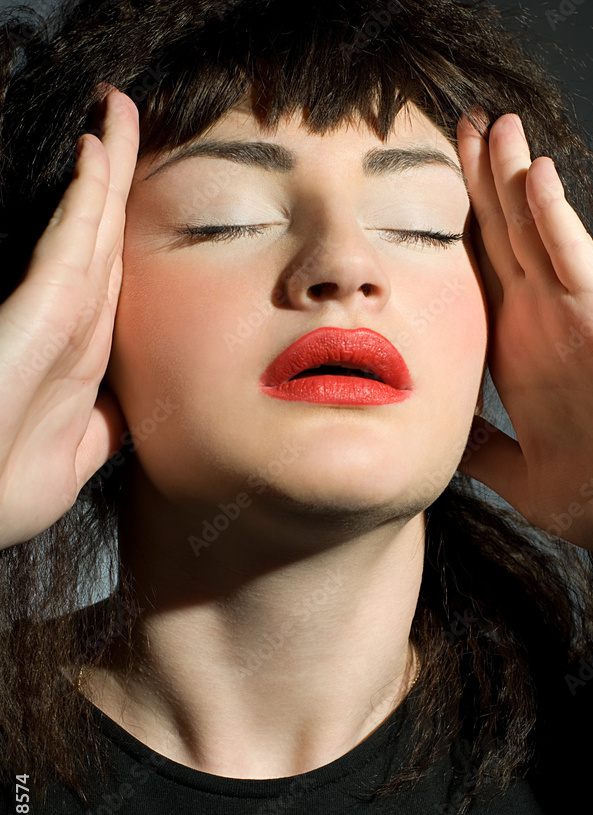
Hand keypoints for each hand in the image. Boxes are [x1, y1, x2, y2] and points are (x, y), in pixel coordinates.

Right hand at [0, 84, 138, 548]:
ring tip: (120, 110)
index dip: (125, 225)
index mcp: (80, 353)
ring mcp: (46, 317)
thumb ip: (109, 424)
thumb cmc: (3, 492)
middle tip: (129, 116)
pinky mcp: (32, 317)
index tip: (144, 183)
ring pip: (90, 230)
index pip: (113, 275)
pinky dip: (85, 201)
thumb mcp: (76, 457)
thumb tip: (137, 405)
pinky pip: (69, 249)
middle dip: (118, 177)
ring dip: (108, 170)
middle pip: (104, 239)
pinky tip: (99, 155)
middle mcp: (65, 326)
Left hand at [455, 110, 592, 559]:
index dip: (449, 238)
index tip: (414, 203)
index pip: (474, 281)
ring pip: (533, 230)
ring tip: (481, 125)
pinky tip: (529, 172)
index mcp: (517, 355)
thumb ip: (481, 453)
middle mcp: (541, 325)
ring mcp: (572, 316)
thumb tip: (443, 442)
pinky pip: (573, 256)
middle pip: (499, 239)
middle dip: (474, 186)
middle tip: (447, 132)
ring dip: (507, 177)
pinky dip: (551, 214)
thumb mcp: (521, 477)